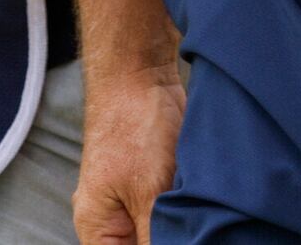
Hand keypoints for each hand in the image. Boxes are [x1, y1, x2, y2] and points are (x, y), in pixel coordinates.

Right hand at [73, 58, 186, 244]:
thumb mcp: (149, 194)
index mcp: (98, 229)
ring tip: (195, 211)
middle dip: (175, 239)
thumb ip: (157, 239)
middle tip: (194, 227)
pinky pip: (175, 214)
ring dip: (184, 229)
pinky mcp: (159, 187)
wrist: (141, 74)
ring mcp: (137, 203)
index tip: (182, 240)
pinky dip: (190, 214)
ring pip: (165, 234)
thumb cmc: (133, 127)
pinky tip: (202, 206)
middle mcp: (114, 221)